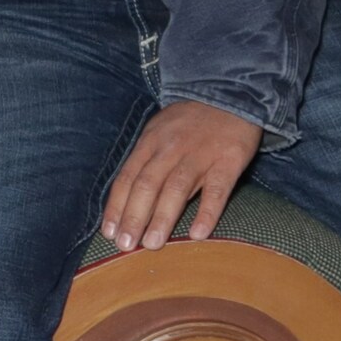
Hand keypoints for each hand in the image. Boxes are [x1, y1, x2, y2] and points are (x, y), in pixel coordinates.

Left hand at [101, 100, 261, 251]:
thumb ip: (146, 162)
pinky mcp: (228, 160)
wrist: (233, 95)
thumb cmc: (190, 122)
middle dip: (133, 216)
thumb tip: (126, 201)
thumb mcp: (160, 132)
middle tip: (125, 245)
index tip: (108, 233)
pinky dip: (207, 212)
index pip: (127, 177)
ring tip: (152, 244)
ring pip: (176, 188)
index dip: (116, 206)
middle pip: (147, 184)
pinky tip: (197, 234)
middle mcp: (171, 149)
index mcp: (150, 142)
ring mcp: (200, 154)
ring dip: (162, 218)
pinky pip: (217, 190)